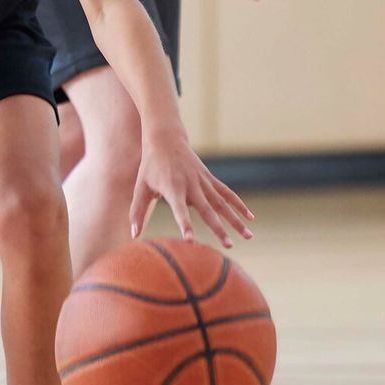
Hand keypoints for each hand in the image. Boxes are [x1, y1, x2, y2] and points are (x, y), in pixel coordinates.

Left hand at [129, 130, 254, 247]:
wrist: (165, 138)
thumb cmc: (149, 166)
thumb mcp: (140, 187)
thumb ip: (137, 211)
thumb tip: (134, 235)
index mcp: (172, 187)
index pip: (179, 209)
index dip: (185, 224)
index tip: (190, 240)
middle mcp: (191, 184)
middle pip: (207, 210)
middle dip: (219, 228)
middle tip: (229, 246)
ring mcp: (203, 181)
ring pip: (222, 203)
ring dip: (236, 220)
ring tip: (249, 237)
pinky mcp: (209, 178)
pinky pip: (227, 193)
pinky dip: (239, 204)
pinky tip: (250, 218)